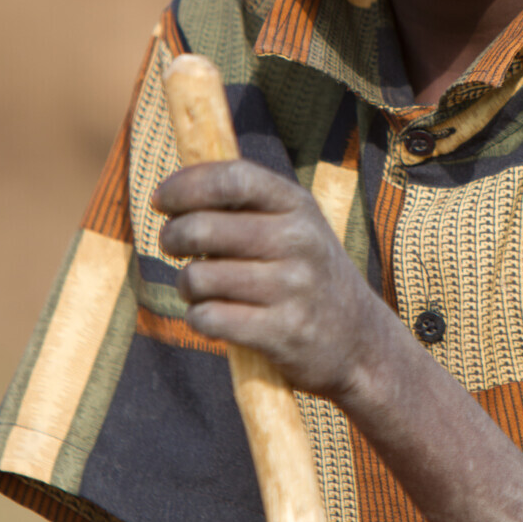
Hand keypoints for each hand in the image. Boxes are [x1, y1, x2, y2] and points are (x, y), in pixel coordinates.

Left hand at [153, 160, 400, 403]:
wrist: (361, 343)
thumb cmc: (308, 276)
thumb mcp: (296, 226)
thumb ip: (247, 204)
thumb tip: (175, 188)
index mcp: (299, 206)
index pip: (233, 178)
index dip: (186, 186)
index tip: (161, 199)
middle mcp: (299, 242)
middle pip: (203, 228)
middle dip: (172, 237)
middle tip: (173, 246)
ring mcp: (292, 288)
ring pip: (198, 277)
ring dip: (186, 286)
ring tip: (201, 290)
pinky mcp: (282, 332)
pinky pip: (208, 318)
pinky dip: (200, 318)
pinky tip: (216, 319)